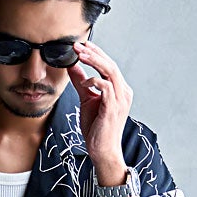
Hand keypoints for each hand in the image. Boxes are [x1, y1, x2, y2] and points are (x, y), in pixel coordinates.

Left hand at [66, 39, 132, 179]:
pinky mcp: (113, 108)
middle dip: (93, 53)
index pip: (109, 65)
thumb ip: (81, 83)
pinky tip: (85, 83)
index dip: (96, 53)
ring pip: (110, 72)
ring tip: (80, 55)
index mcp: (119, 89)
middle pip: (110, 64)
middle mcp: (123, 92)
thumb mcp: (86, 100)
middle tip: (78, 46)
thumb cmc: (97, 128)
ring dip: (94, 61)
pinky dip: (94, 81)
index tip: (81, 45)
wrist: (102, 151)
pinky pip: (106, 88)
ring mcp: (120, 100)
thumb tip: (72, 66)